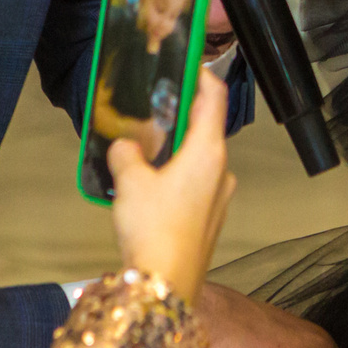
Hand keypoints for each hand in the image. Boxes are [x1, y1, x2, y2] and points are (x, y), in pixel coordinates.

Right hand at [107, 69, 235, 301]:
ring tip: (143, 149)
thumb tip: (125, 146)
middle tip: (150, 108)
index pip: (214, 97)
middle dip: (179, 116)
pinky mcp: (210, 219)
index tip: (185, 62)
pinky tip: (150, 186)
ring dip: (176, 150)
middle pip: (205, 128)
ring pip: (200, 159)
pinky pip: (196, 184)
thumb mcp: (130, 182)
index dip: (201, 75)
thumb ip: (126, 153)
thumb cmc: (154, 228)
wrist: (166, 286)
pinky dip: (177, 175)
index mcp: (209, 151)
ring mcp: (220, 197)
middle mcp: (222, 170)